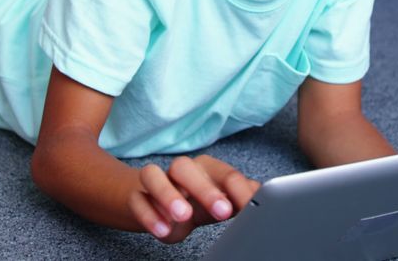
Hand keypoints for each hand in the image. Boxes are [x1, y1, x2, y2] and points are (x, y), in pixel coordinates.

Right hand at [128, 154, 260, 243]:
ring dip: (168, 194)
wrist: (151, 200)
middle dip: (205, 189)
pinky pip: (137, 199)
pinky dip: (148, 213)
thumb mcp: (218, 200)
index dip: (239, 191)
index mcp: (206, 168)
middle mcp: (180, 170)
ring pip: (154, 175)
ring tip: (182, 216)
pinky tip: (162, 230)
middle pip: (187, 168)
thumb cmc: (192, 199)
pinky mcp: (136, 195)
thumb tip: (261, 194)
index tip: (249, 208)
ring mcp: (156, 180)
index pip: (225, 174)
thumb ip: (239, 197)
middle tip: (222, 211)